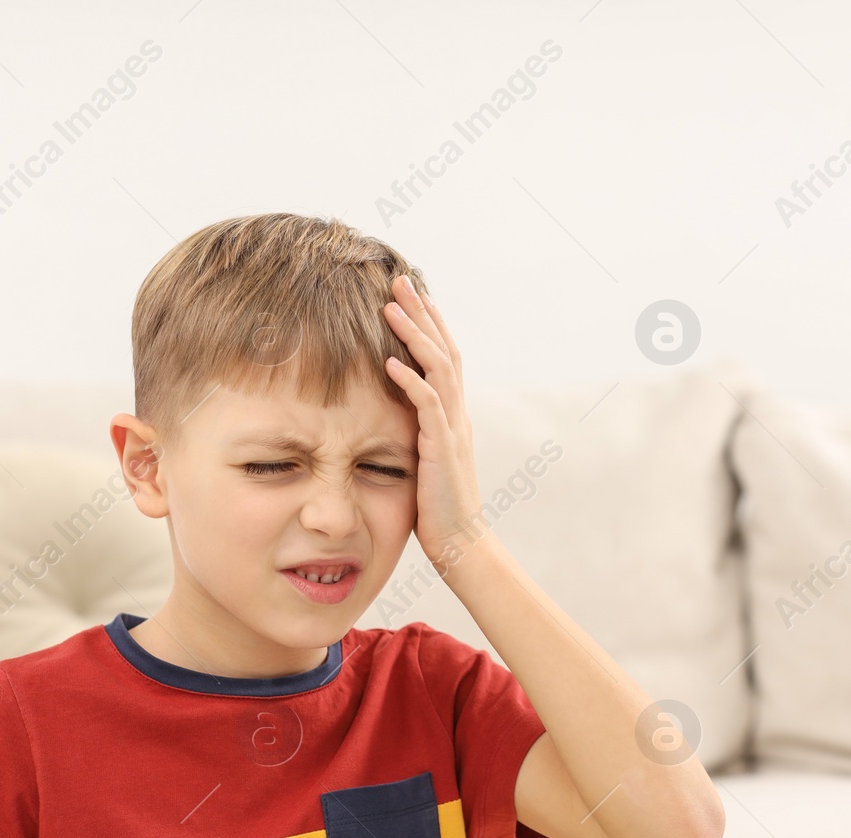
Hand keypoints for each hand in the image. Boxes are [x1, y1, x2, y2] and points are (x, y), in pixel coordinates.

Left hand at [380, 274, 488, 572]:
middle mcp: (458, 414)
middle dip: (421, 314)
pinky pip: (427, 407)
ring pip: (437, 369)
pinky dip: (409, 382)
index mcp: (454, 414)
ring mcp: (452, 429)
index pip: (444, 357)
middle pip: (443, 350)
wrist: (461, 543)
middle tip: (399, 281)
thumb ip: (417, 433)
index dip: (429, 324)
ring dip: (413, 336)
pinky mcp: (442, 449)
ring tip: (389, 308)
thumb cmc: (438, 508)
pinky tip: (390, 363)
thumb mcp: (426, 459)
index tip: (410, 295)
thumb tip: (396, 417)